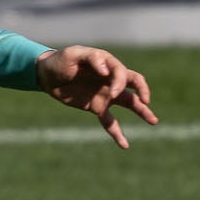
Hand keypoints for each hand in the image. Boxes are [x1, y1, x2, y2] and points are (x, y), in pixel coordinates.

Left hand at [35, 45, 157, 148]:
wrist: (46, 75)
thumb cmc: (60, 60)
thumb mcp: (73, 54)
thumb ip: (92, 58)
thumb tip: (105, 70)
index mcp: (108, 64)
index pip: (123, 73)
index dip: (121, 82)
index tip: (113, 91)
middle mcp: (110, 80)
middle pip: (135, 84)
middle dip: (143, 92)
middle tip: (146, 101)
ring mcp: (105, 94)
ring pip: (129, 103)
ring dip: (142, 111)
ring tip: (154, 121)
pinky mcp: (97, 107)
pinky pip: (111, 122)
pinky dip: (118, 133)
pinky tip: (125, 145)